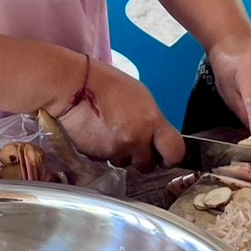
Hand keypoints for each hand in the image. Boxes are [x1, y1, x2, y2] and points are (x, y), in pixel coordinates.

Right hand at [52, 58, 184, 171]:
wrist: (75, 88)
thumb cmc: (109, 85)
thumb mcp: (142, 98)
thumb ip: (153, 121)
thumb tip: (158, 137)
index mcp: (151, 122)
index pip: (175, 152)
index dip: (173, 156)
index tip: (169, 155)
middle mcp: (136, 140)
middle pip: (148, 164)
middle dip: (143, 156)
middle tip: (134, 140)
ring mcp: (116, 151)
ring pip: (126, 162)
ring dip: (123, 153)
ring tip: (112, 132)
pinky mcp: (97, 157)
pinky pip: (108, 160)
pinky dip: (106, 151)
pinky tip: (100, 134)